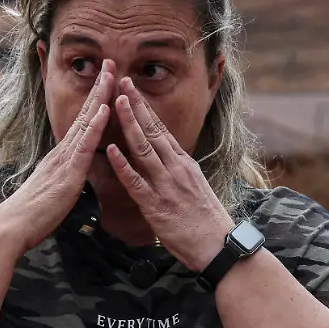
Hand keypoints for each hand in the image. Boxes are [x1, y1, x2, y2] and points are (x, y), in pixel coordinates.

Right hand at [0, 60, 114, 252]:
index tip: (106, 79)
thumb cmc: (34, 214)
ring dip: (100, 96)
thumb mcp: (54, 189)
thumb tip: (74, 175)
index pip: (83, 122)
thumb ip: (66, 178)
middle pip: (85, 113)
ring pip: (86, 122)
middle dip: (99, 87)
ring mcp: (65, 159)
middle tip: (111, 62)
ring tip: (111, 74)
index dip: (95, 100)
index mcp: (62, 156)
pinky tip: (105, 109)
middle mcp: (63, 151)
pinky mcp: (68, 173)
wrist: (15, 225)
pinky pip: (84, 146)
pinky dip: (95, 126)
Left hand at [106, 77, 233, 272]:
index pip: (162, 129)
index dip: (145, 108)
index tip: (133, 90)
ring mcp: (166, 185)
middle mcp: (175, 168)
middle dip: (136, 105)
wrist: (218, 245)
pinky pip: (136, 181)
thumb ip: (177, 171)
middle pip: (153, 131)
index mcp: (184, 163)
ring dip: (129, 124)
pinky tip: (110, 150)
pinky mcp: (156, 205)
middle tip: (122, 83)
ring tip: (117, 103)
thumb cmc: (205, 221)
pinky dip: (122, 164)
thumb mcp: (194, 187)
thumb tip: (164, 160)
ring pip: (144, 149)